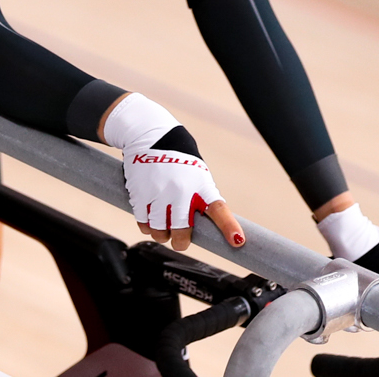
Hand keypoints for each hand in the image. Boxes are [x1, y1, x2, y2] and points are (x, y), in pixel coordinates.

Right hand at [102, 93, 244, 251]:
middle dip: (181, 242)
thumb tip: (198, 229)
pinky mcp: (141, 195)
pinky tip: (151, 216)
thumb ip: (199, 200)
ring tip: (162, 224)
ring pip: (160, 232)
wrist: (149, 135)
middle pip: (182, 232)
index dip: (229, 227)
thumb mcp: (197, 174)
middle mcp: (182, 190)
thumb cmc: (177, 158)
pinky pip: (144, 224)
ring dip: (162, 234)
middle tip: (179, 240)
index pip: (218, 209)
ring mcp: (161, 193)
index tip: (237, 241)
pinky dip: (147, 226)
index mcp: (201, 185)